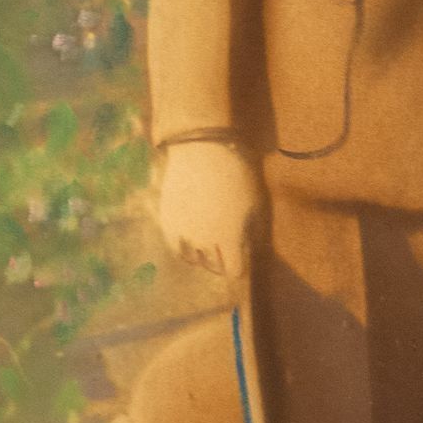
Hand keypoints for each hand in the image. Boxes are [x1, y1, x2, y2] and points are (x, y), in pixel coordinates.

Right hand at [155, 140, 262, 280]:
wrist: (200, 151)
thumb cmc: (235, 173)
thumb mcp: (254, 202)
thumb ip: (253, 230)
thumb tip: (249, 247)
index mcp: (230, 238)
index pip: (234, 271)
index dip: (238, 267)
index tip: (239, 260)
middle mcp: (205, 243)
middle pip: (215, 266)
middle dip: (223, 261)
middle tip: (226, 249)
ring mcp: (184, 235)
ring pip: (195, 260)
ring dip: (204, 256)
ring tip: (208, 245)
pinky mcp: (168, 225)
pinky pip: (177, 249)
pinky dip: (185, 249)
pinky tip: (191, 241)